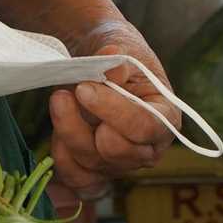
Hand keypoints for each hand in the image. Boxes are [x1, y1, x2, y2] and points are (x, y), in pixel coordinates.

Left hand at [47, 23, 174, 215]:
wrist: (100, 64)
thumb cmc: (119, 55)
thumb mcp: (123, 45)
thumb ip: (119, 59)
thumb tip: (112, 67)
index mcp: (166, 118)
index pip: (145, 126)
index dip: (114, 111)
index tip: (84, 88)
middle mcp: (147, 149)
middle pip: (115, 152)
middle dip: (85, 124)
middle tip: (65, 93)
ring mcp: (121, 164)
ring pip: (91, 163)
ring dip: (67, 131)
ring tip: (58, 99)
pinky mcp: (97, 172)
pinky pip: (76, 177)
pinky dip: (62, 157)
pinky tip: (57, 131)